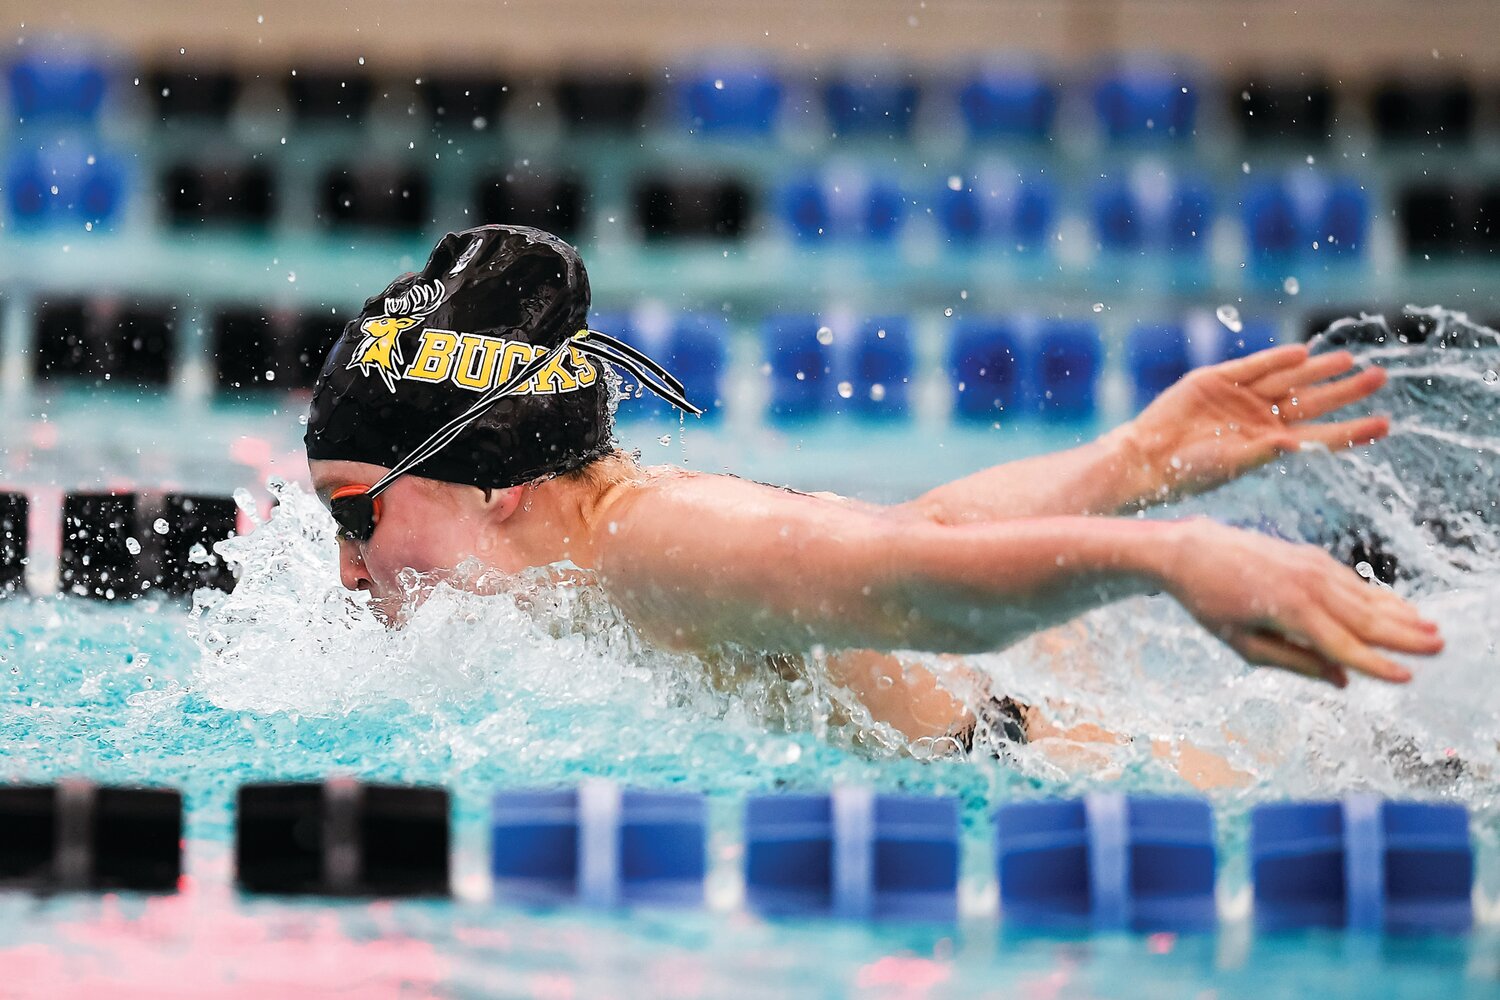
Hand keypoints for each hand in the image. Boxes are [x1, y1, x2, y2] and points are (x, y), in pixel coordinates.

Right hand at [1109, 345, 1389, 506]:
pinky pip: (1253, 366)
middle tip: (1379, 377)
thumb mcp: (1231, 464)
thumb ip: (1264, 452)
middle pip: (1313, 401)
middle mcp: (1260, 419)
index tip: (1384, 424)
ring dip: (1317, 369)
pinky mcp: (1216, 379)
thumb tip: (1299, 445)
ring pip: (1288, 379)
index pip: (1321, 434)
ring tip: (1348, 359)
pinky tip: (1301, 352)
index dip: (1352, 430)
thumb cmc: (1187, 471)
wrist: (1146, 456)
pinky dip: (1275, 358)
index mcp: (1270, 445)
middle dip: (1345, 390)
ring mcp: (1240, 397)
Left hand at [1162, 519, 1442, 686]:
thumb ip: (1294, 662)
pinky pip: (1352, 582)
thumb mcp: (1244, 644)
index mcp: (1290, 612)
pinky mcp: (1311, 557)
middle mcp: (1308, 585)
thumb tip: (1342, 680)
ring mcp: (1312, 566)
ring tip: (1430, 629)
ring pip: (1365, 597)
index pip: (1343, 645)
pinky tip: (1397, 608)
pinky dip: (1378, 597)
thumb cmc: (1211, 603)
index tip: (1407, 678)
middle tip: (1439, 648)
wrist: (1191, 551)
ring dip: (1400, 614)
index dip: (1377, 665)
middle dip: (1404, 635)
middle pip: (1365, 618)